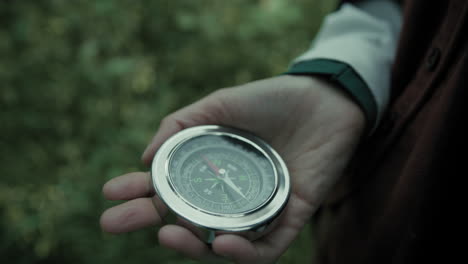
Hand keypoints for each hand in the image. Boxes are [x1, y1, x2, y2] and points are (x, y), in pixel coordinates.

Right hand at [100, 75, 364, 262]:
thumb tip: (143, 158)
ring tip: (168, 235)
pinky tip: (222, 245)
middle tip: (112, 223)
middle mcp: (228, 194)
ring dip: (192, 246)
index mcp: (210, 169)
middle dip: (148, 222)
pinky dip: (243, 254)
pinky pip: (266, 248)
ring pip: (220, 242)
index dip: (136, 192)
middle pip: (185, 219)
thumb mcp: (219, 103)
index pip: (167, 188)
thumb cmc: (271, 100)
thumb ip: (180, 126)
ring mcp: (257, 208)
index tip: (109, 192)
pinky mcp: (290, 218)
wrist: (325, 99)